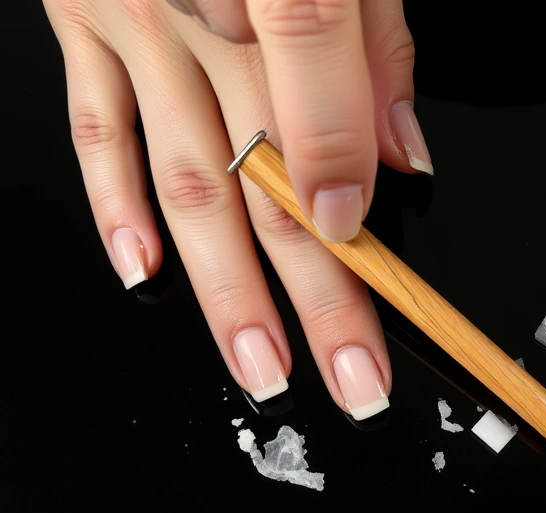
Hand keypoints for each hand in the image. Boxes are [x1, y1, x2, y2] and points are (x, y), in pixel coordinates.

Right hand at [43, 0, 421, 418]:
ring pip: (182, 183)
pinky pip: (94, 126)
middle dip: (310, 298)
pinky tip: (141, 272)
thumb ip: (379, 44)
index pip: (321, 128)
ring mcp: (134, 26)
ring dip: (221, 289)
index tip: (377, 283)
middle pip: (263, 186)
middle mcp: (201, 20)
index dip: (348, 214)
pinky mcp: (83, 21)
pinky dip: (114, 206)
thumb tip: (399, 156)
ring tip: (258, 366)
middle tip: (347, 381)